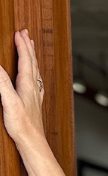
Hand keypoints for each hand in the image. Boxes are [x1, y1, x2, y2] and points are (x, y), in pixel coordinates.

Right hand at [0, 29, 45, 146]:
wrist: (33, 142)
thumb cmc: (22, 125)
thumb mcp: (9, 101)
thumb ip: (2, 82)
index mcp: (28, 85)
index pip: (25, 60)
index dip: (22, 46)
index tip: (19, 33)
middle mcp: (34, 88)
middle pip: (32, 63)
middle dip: (28, 47)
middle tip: (26, 34)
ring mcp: (35, 96)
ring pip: (35, 72)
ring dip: (32, 58)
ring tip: (31, 49)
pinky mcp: (34, 104)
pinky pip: (36, 82)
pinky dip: (34, 73)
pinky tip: (35, 78)